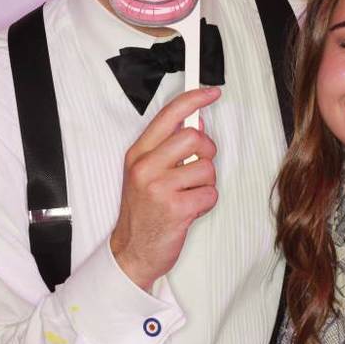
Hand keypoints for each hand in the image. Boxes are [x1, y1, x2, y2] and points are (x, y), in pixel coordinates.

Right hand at [110, 87, 220, 291]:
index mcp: (138, 153)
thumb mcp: (146, 173)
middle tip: (198, 166)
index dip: (194, 99)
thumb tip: (197, 123)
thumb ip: (168, 147)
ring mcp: (160, 188)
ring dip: (205, 183)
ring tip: (187, 195)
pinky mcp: (176, 209)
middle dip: (206, 152)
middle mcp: (146, 167)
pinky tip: (189, 210)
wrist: (132, 251)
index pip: (169, 115)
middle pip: (195, 138)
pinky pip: (210, 193)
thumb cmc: (143, 211)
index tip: (212, 92)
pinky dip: (206, 203)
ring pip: (207, 168)